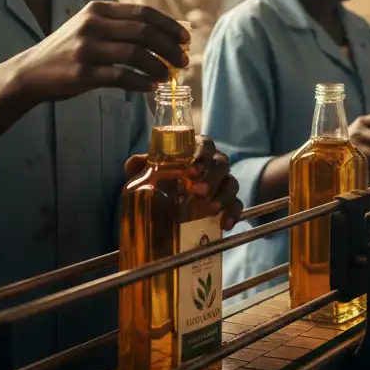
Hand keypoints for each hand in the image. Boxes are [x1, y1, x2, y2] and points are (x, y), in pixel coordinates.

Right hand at [12, 1, 187, 101]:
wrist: (32, 72)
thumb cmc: (69, 50)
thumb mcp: (91, 27)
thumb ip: (122, 26)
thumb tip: (167, 34)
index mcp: (99, 9)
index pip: (144, 12)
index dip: (169, 25)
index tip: (185, 38)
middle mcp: (93, 24)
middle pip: (145, 32)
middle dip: (170, 47)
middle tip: (183, 61)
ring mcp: (86, 49)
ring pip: (136, 54)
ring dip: (159, 67)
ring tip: (168, 76)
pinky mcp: (82, 73)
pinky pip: (121, 77)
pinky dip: (141, 82)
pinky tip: (150, 87)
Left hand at [123, 136, 241, 230]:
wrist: (172, 197)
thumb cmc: (164, 176)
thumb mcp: (151, 170)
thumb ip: (141, 164)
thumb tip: (132, 166)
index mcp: (197, 150)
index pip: (205, 144)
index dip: (202, 156)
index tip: (191, 172)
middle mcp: (214, 163)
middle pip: (221, 164)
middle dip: (211, 178)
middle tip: (197, 191)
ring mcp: (223, 182)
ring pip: (232, 183)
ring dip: (224, 195)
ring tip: (211, 209)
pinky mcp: (228, 200)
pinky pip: (237, 204)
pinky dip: (234, 213)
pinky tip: (225, 225)